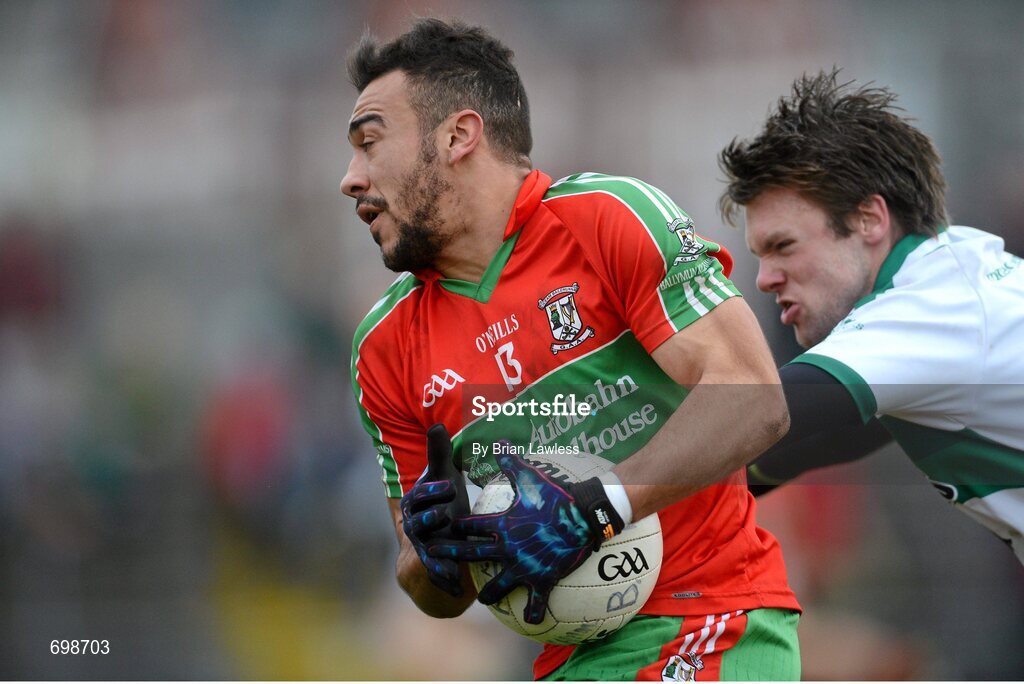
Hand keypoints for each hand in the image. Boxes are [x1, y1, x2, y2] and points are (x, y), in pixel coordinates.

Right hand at [400, 424, 468, 596]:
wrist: (439, 529)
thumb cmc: (444, 496)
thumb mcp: (443, 474)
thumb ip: (438, 453)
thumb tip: (436, 424)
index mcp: (416, 502)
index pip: (421, 495)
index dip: (433, 490)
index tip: (448, 484)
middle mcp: (415, 525)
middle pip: (420, 523)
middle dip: (432, 518)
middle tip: (446, 514)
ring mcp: (423, 547)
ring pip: (428, 550)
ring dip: (438, 554)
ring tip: (452, 557)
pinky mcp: (434, 564)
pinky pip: (437, 573)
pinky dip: (446, 581)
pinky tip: (460, 590)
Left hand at [429, 449, 623, 623]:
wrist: (585, 515)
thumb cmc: (556, 495)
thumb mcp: (529, 475)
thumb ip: (509, 461)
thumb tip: (497, 441)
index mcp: (500, 525)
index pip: (466, 527)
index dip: (453, 527)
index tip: (444, 529)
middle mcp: (506, 549)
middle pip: (469, 558)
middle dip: (449, 558)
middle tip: (434, 560)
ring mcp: (523, 568)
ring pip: (496, 589)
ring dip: (488, 595)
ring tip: (483, 599)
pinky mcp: (542, 580)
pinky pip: (536, 604)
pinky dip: (534, 613)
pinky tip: (531, 621)